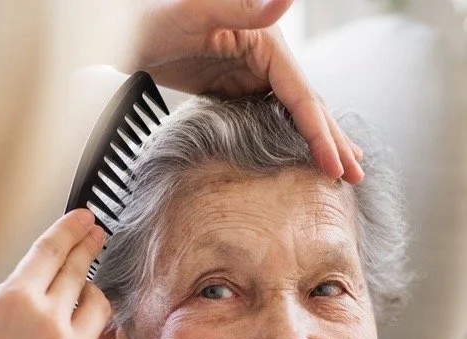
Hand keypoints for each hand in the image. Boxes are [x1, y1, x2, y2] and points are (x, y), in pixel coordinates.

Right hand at [0, 209, 110, 338]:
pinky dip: (80, 336)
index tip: (84, 217)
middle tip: (97, 234)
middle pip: (79, 270)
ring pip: (97, 304)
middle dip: (88, 247)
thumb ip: (11, 295)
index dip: (71, 228)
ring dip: (89, 293)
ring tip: (80, 294)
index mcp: (13, 299)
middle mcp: (47, 320)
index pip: (52, 250)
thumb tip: (40, 279)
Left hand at [125, 0, 363, 183]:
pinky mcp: (234, 87)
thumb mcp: (200, 9)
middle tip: (356, 176)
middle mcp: (267, 58)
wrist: (127, 28)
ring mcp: (251, 73)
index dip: (321, 135)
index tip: (337, 167)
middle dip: (333, 142)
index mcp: (268, 45)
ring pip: (293, 114)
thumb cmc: (159, 14)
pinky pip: (269, 116)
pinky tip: (297, 151)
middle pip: (308, 106)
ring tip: (341, 166)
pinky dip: (288, 136)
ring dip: (317, 140)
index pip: (303, 98)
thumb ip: (246, 8)